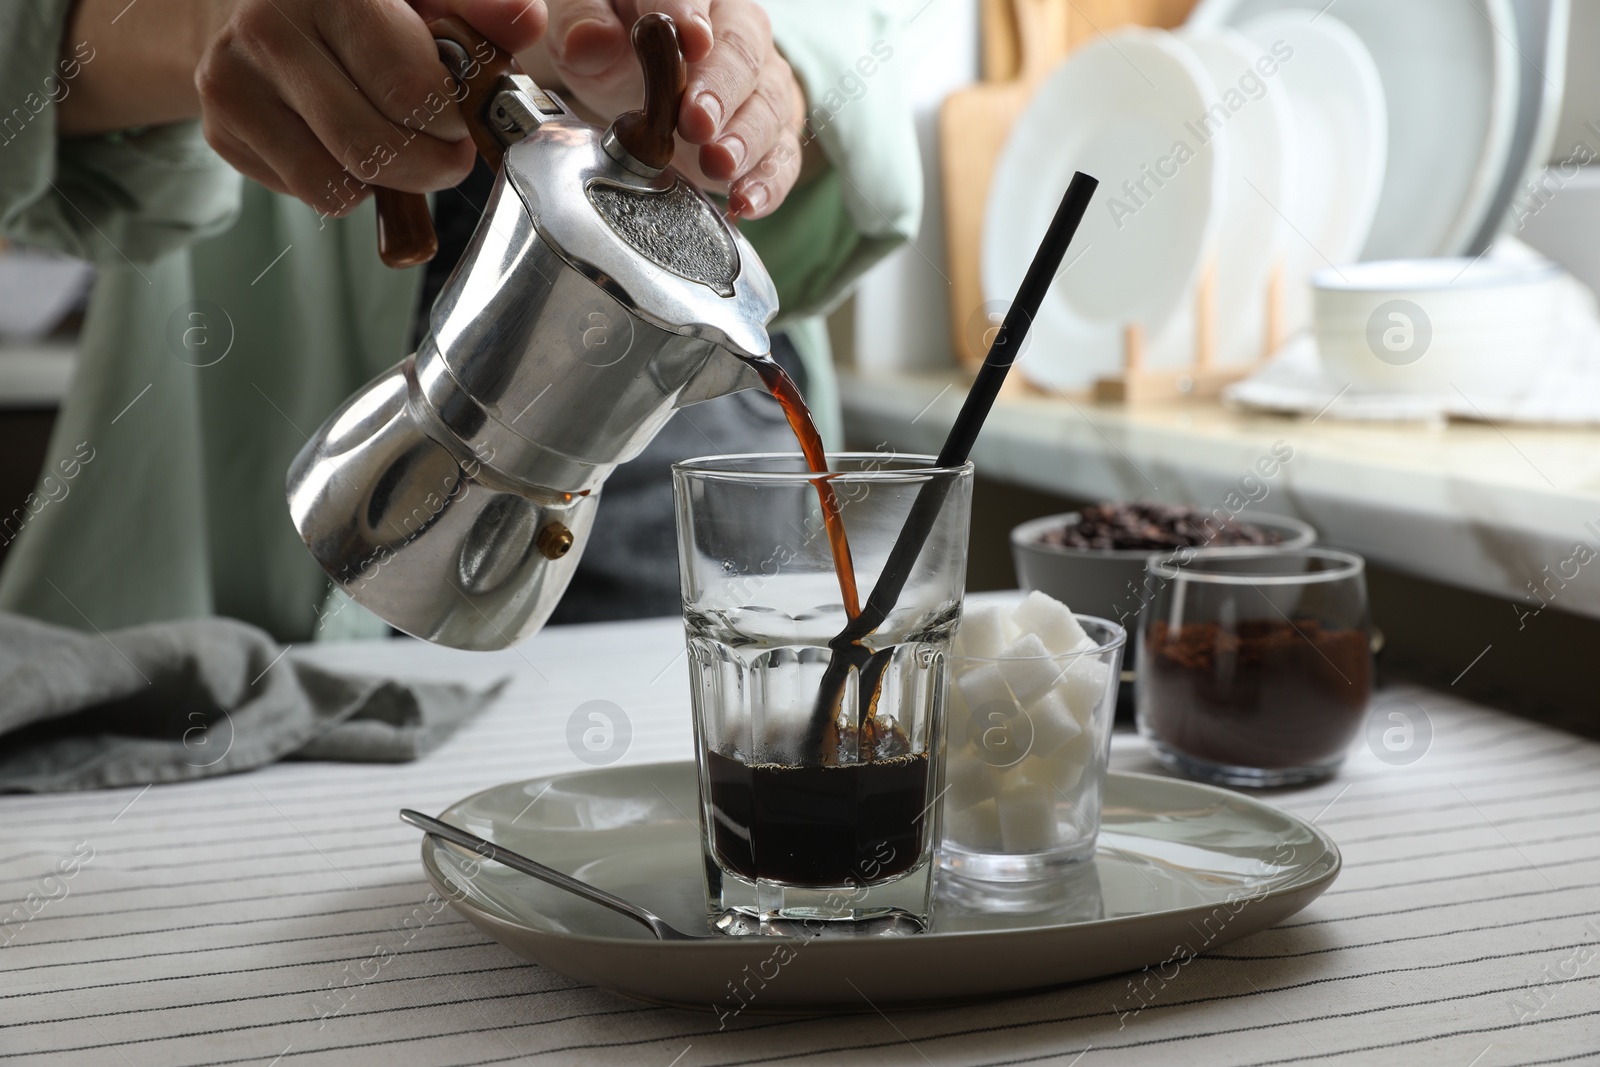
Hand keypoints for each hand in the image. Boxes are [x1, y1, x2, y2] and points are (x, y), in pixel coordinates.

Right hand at [196, 0, 547, 217]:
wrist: (249, 5)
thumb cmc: (359, 8)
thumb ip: (478, 10)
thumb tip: (526, 19)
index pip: (406, 88)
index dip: (449, 122)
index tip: (461, 121)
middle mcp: (268, 27)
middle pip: (370, 146)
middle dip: (428, 166)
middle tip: (446, 154)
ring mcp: (233, 80)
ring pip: (336, 183)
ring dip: (383, 182)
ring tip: (391, 141)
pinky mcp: (219, 128)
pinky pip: (308, 192)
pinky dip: (344, 186)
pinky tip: (343, 143)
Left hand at [537, 0, 806, 217]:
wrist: (642, 80)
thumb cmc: (618, 42)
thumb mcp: (583, 24)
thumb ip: (580, 22)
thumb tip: (589, 41)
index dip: (689, 17)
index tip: (689, 41)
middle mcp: (736, 30)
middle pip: (742, 54)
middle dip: (721, 91)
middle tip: (697, 121)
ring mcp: (761, 84)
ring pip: (768, 106)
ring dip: (745, 139)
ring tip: (719, 164)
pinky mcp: (771, 134)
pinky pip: (782, 156)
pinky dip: (768, 181)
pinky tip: (746, 200)